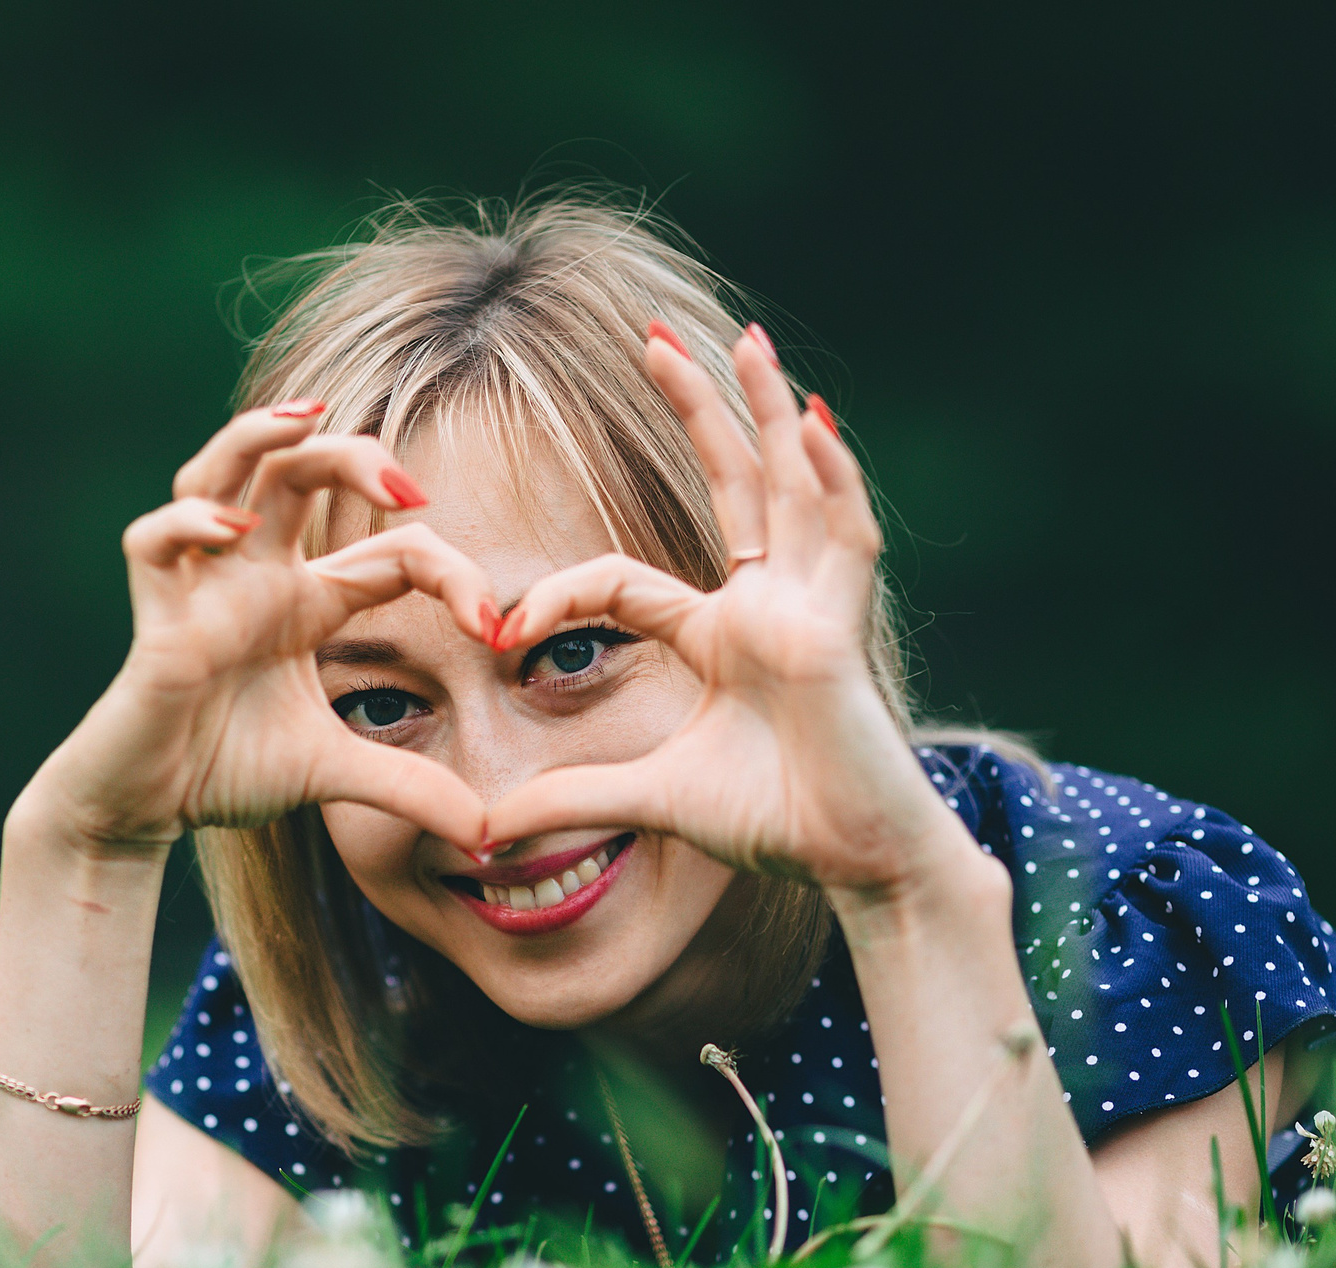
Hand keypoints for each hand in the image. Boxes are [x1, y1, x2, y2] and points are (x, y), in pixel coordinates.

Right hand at [32, 405, 500, 853]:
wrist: (146, 808)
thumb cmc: (224, 771)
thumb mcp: (336, 776)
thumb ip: (409, 789)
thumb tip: (487, 834)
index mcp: (305, 602)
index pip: (389, 551)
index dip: (450, 573)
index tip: (492, 629)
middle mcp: (253, 577)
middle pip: (294, 471)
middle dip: (349, 455)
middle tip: (404, 483)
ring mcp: (201, 590)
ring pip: (213, 474)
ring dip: (254, 437)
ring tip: (302, 422)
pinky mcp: (156, 621)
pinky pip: (152, 545)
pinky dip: (186, 525)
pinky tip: (230, 530)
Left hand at [482, 327, 976, 905]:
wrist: (854, 864)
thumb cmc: (774, 824)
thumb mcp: (649, 799)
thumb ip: (568, 800)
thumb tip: (481, 828)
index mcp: (719, 634)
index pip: (624, 581)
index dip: (558, 596)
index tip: (500, 630)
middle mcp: (767, 604)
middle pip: (730, 482)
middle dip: (695, 406)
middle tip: (652, 335)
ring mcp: (811, 608)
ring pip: (792, 486)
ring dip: (769, 410)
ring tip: (745, 341)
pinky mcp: (843, 630)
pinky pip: (845, 539)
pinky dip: (834, 481)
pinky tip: (813, 423)